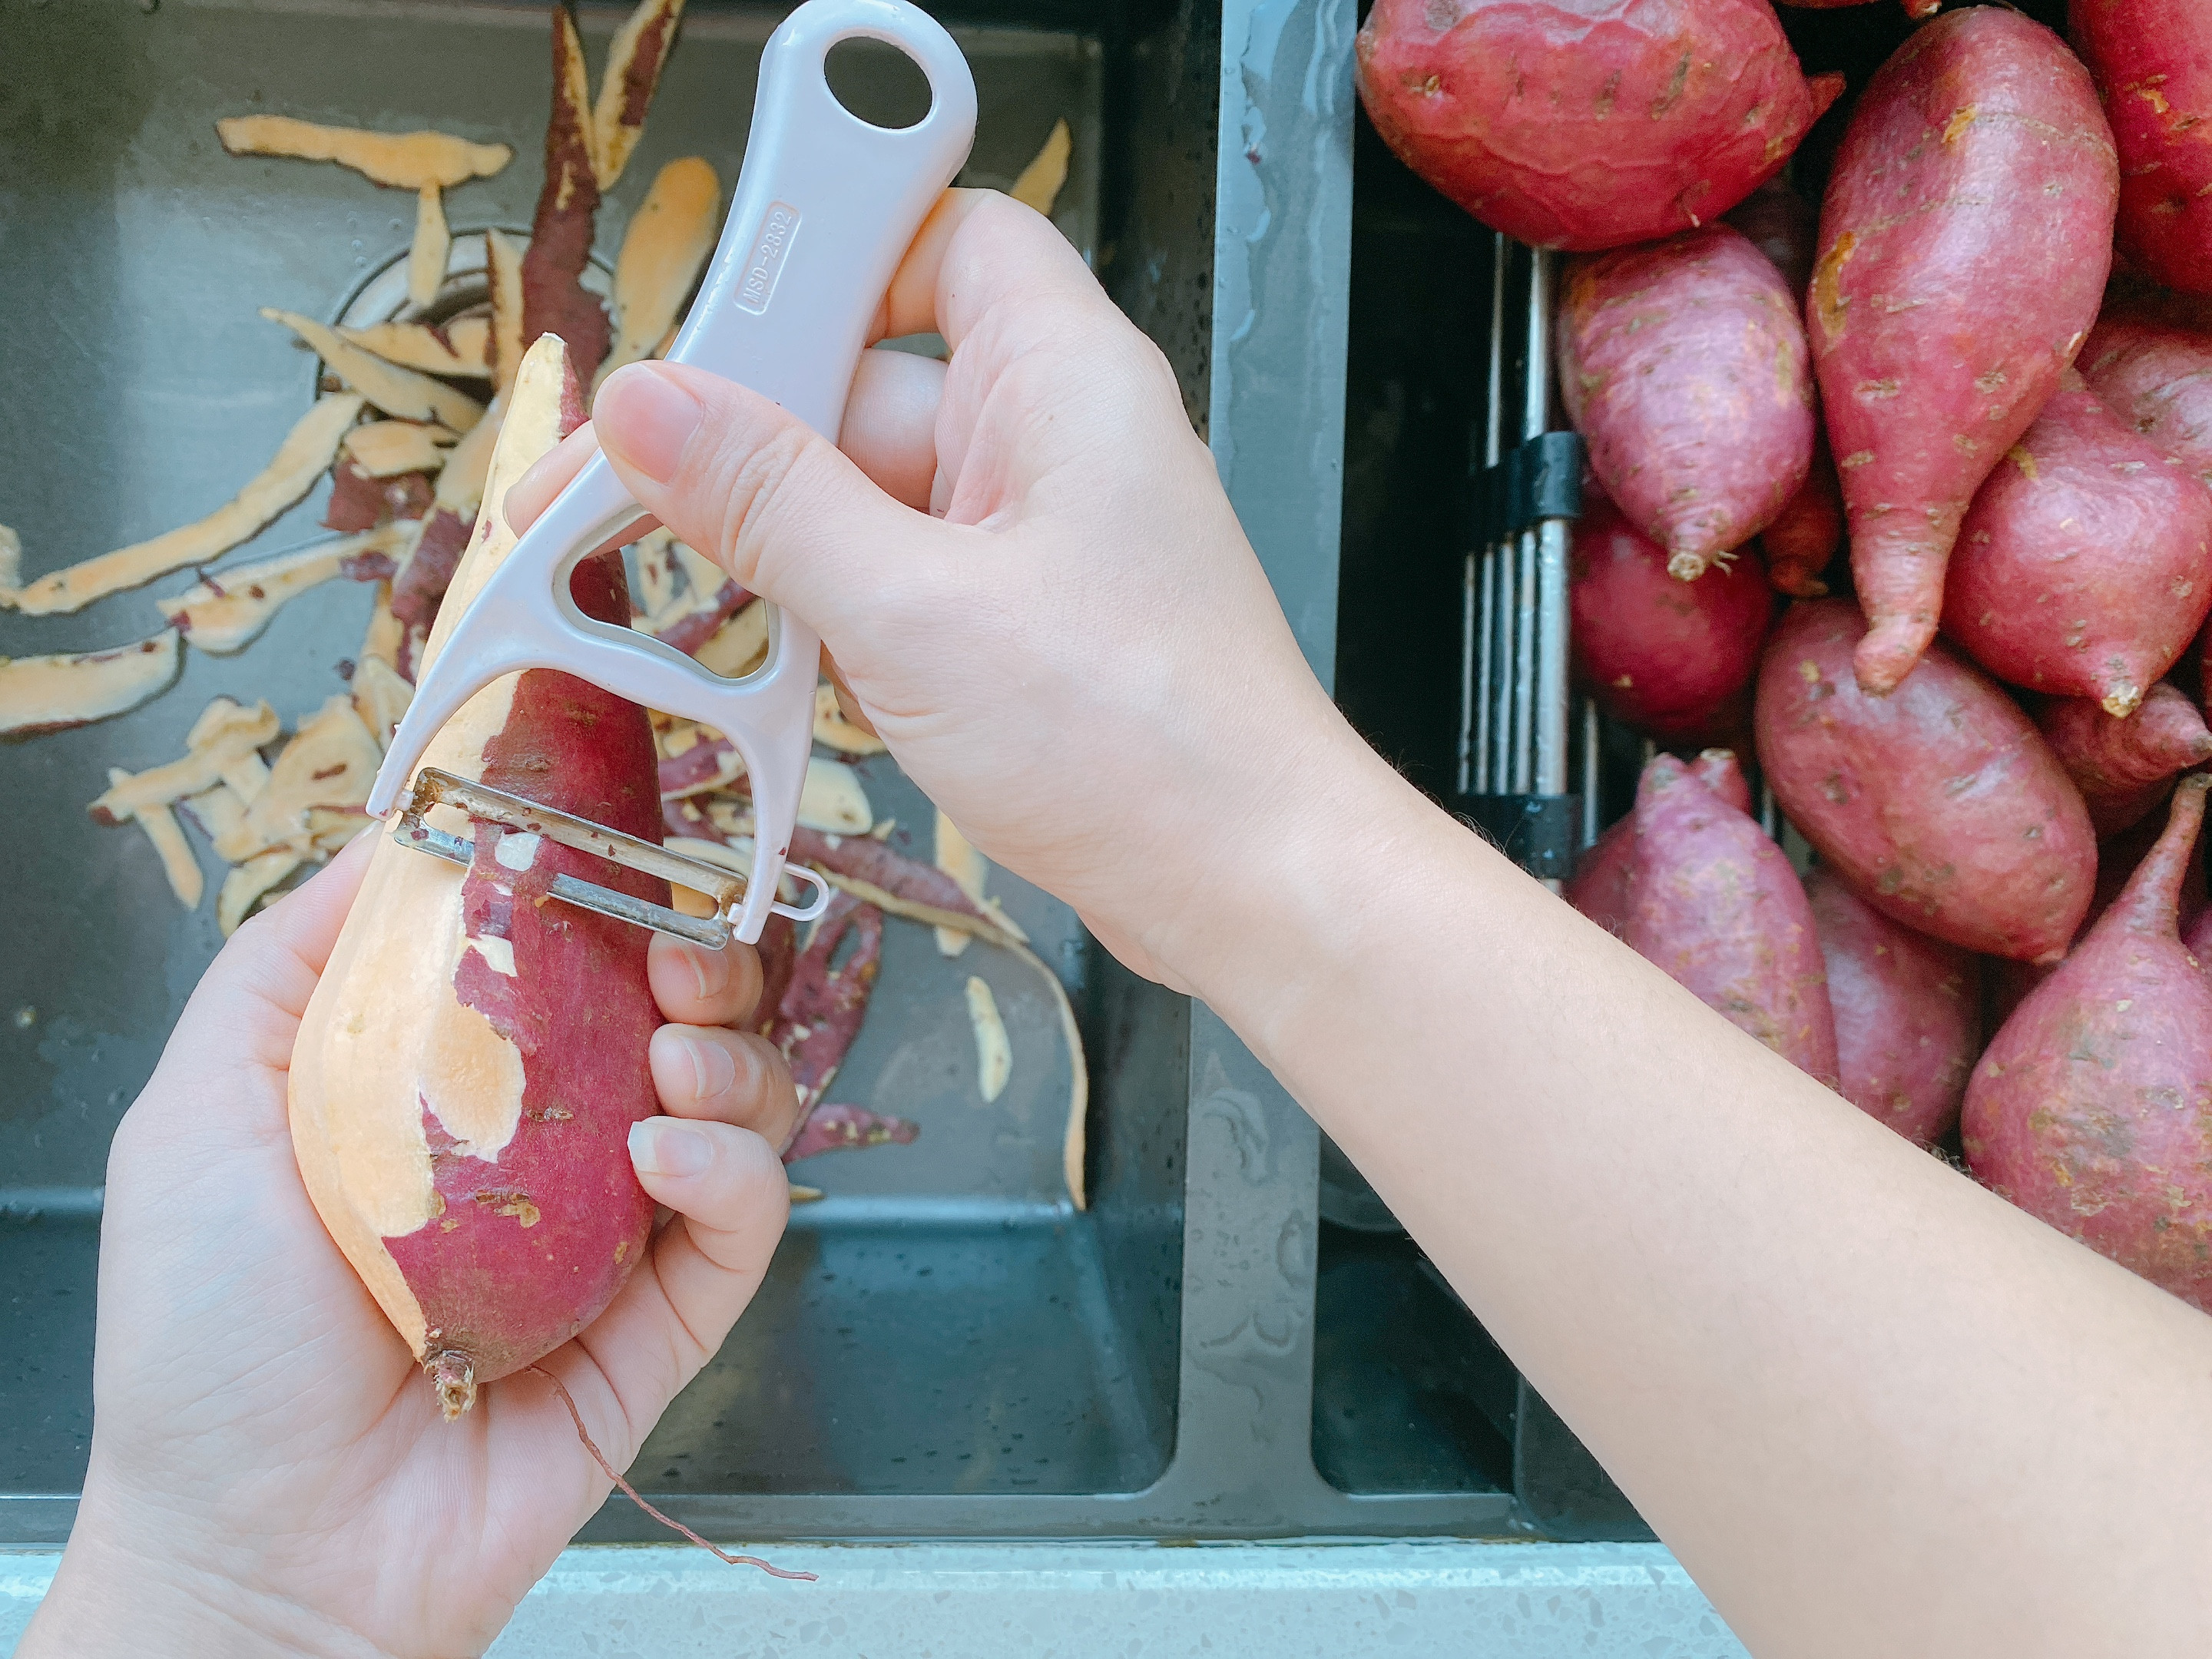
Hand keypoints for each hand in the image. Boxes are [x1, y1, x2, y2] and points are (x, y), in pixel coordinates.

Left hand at [21, 836, 801, 1658]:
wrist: (259, 1544)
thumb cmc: (208, 1338)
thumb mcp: (203, 1108)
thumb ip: (291, 963)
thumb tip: (398, 830)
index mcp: (454, 1084)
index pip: (569, 956)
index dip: (616, 892)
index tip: (627, 851)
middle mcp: (551, 1146)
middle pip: (678, 1014)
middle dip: (705, 958)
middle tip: (680, 955)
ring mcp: (616, 1234)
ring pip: (740, 1103)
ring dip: (734, 1054)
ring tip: (677, 1061)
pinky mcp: (667, 1322)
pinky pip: (746, 1219)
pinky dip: (734, 1165)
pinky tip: (666, 1155)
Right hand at [507, 190, 1353, 989]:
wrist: (1250, 885)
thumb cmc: (1146, 744)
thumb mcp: (915, 612)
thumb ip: (773, 503)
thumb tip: (652, 408)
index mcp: (1061, 378)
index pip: (942, 236)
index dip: (833, 247)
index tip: (720, 302)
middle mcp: (1057, 440)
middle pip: (871, 381)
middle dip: (755, 437)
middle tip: (624, 486)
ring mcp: (1041, 537)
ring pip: (875, 494)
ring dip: (785, 541)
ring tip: (694, 594)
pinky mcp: (1029, 623)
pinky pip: (904, 577)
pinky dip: (838, 611)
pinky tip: (783, 663)